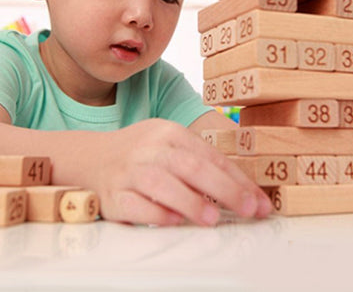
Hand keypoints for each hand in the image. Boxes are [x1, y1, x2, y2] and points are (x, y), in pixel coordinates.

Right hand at [91, 119, 271, 225]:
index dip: (237, 179)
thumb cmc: (142, 153)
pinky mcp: (114, 195)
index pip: (208, 155)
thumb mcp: (169, 144)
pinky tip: (174, 221)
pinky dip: (156, 214)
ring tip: (212, 220)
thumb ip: (199, 162)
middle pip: (190, 166)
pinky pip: (136, 205)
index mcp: (168, 132)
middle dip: (224, 190)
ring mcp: (130, 171)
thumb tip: (241, 191)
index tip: (258, 201)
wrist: (94, 156)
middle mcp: (149, 148)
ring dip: (191, 202)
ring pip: (162, 184)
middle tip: (247, 210)